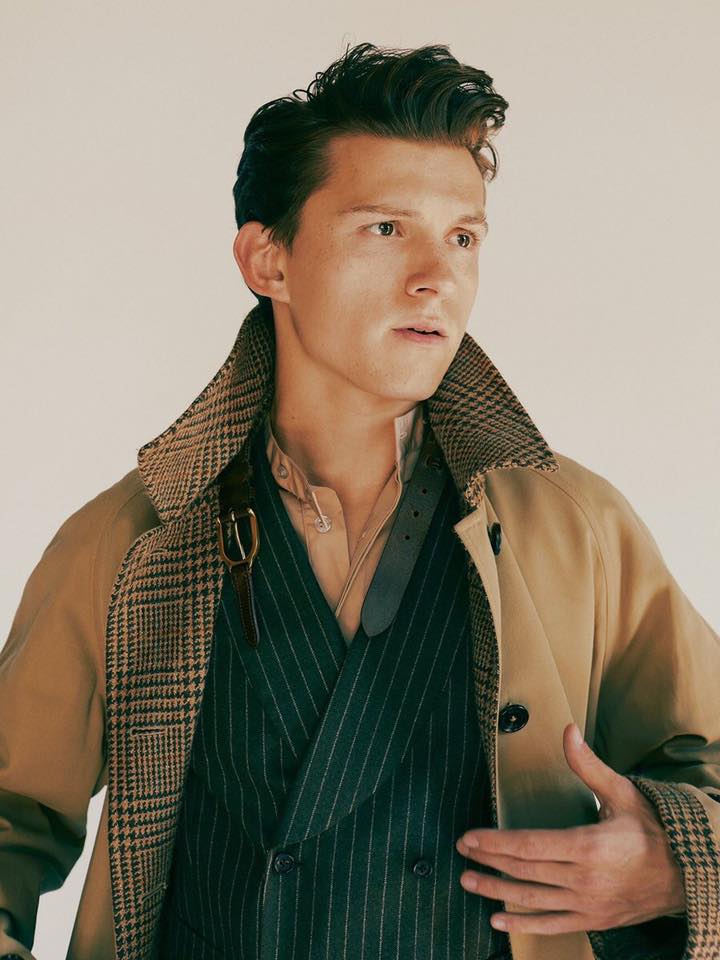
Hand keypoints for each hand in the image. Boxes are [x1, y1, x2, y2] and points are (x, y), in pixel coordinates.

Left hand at [455, 722, 685, 934]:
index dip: (495, 842)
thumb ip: (588, 765)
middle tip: (462, 852)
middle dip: (488, 860)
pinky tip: (499, 918)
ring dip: (496, 890)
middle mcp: (586, 878)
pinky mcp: (594, 920)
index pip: (530, 845)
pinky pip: (551, 923)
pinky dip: (523, 923)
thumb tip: (568, 731)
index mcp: (589, 846)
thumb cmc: (653, 829)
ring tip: (469, 881)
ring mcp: (589, 903)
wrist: (688, 873)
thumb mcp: (621, 792)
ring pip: (532, 898)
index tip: (469, 837)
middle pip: (525, 870)